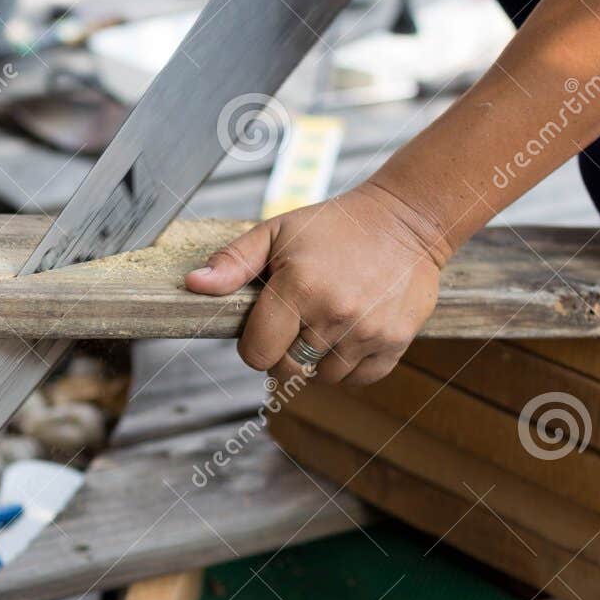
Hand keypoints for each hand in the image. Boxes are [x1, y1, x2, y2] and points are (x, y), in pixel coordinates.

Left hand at [184, 184, 447, 385]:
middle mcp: (334, 313)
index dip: (254, 344)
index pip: (257, 354)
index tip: (266, 325)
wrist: (405, 221)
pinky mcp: (395, 341)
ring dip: (317, 360)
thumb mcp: (277, 232)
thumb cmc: (334, 226)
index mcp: (298, 288)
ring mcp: (368, 330)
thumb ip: (233, 262)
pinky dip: (349, 366)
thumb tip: (193, 284)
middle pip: (288, 370)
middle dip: (283, 353)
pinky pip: (360, 379)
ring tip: (325, 323)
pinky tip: (349, 334)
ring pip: (323, 377)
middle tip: (295, 323)